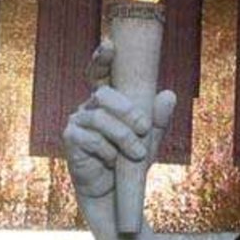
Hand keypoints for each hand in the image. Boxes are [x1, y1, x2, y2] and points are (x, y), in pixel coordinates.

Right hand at [63, 41, 175, 198]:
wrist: (116, 195)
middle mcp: (89, 106)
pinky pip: (90, 139)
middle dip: (127, 110)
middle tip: (144, 128)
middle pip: (103, 94)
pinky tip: (113, 162)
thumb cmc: (130, 162)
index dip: (102, 57)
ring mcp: (77, 122)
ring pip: (100, 119)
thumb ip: (158, 119)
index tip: (110, 44)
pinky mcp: (70, 141)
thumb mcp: (150, 140)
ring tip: (138, 154)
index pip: (100, 72)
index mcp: (106, 100)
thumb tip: (169, 95)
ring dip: (123, 137)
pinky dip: (107, 151)